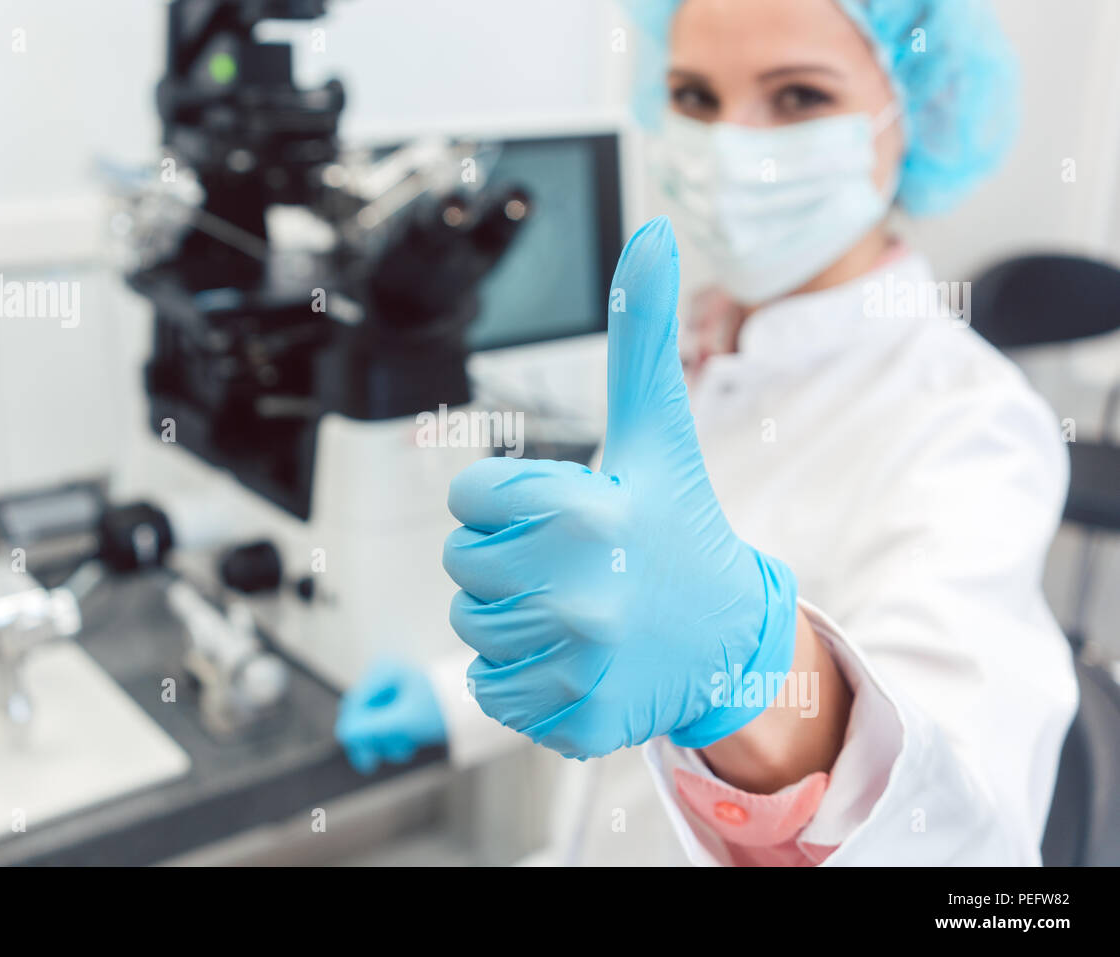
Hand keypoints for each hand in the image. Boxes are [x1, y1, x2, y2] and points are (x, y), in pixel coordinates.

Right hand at [334, 660, 446, 773]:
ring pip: (369, 724)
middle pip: (358, 716)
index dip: (355, 734)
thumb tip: (343, 735)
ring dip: (385, 741)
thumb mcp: (406, 721)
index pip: (354, 706)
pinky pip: (380, 726)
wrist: (469, 707)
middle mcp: (381, 677)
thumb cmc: (442, 708)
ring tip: (406, 747)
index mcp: (382, 671)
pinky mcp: (393, 703)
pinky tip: (407, 743)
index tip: (364, 759)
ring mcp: (386, 690)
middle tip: (373, 764)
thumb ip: (373, 728)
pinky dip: (391, 738)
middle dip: (372, 739)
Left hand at [441, 216, 797, 758]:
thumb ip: (641, 338)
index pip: (468, 498)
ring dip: (510, 616)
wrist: (729, 640)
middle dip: (505, 558)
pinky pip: (492, 690)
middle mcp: (583, 592)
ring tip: (574, 608)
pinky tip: (575, 657)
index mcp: (589, 512)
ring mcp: (579, 666)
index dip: (505, 501)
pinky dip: (521, 676)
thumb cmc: (679, 527)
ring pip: (472, 628)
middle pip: (461, 565)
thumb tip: (652, 229)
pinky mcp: (574, 721)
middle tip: (571, 562)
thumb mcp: (658, 434)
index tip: (557, 510)